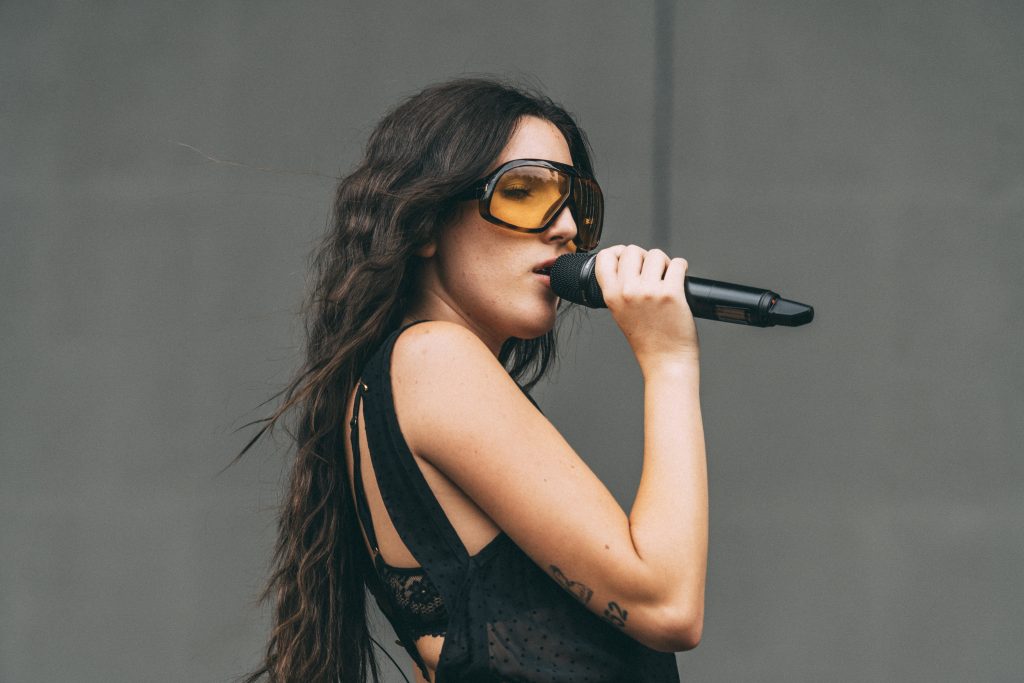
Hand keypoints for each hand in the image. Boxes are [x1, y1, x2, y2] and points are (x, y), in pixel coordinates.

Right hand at [592, 244, 699, 369]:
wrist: (665, 361)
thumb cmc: (647, 340)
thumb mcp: (620, 313)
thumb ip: (619, 289)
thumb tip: (629, 263)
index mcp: (611, 296)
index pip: (605, 257)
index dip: (618, 252)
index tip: (628, 256)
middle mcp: (628, 291)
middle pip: (633, 251)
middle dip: (645, 257)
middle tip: (652, 271)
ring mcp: (649, 292)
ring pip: (656, 254)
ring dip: (664, 263)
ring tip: (667, 277)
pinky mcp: (671, 293)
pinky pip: (678, 264)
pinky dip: (681, 267)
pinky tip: (680, 278)